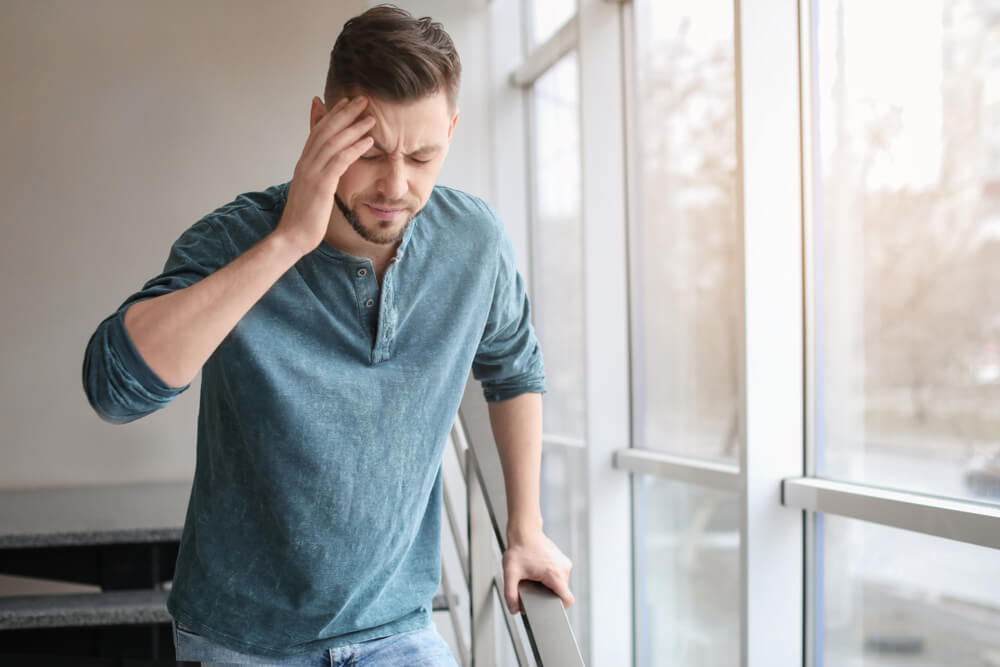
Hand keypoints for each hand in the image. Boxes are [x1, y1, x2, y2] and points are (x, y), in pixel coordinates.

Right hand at [276, 96, 375, 256]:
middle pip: (326, 130)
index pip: (317, 132)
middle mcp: (306, 163)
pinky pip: (340, 161)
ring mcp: (312, 172)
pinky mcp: (321, 185)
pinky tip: (368, 141)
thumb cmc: (304, 219)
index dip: (331, 114)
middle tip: (361, 99)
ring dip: (354, 127)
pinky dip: (354, 148)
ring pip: (333, 142)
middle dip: (344, 113)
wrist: (292, 236)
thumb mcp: (312, 193)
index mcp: (304, 164)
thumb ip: (319, 178)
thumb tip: (327, 174)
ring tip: (370, 116)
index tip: (344, 101)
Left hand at [502, 531, 573, 614]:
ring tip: (535, 577)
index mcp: (555, 574)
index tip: (550, 608)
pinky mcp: (562, 559)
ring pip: (561, 584)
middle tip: (534, 588)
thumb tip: (514, 609)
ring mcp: (564, 563)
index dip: (561, 608)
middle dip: (549, 594)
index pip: (568, 599)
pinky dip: (550, 577)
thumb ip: (510, 594)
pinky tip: (538, 572)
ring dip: (549, 585)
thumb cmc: (519, 549)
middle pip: (562, 592)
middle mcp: (563, 568)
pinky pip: (559, 575)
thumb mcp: (510, 574)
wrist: (524, 531)